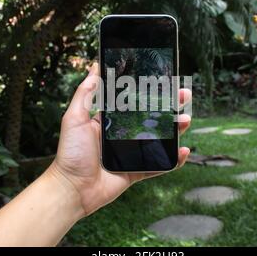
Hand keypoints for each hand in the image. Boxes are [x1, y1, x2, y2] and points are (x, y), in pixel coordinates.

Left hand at [49, 63, 191, 215]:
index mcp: (110, 122)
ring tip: (186, 120)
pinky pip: (159, 166)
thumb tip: (94, 67)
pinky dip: (173, 160)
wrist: (72, 188)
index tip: (163, 81)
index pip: (134, 103)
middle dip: (170, 107)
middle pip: (152, 118)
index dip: (149, 92)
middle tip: (183, 95)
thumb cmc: (70, 152)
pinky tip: (183, 150)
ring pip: (160, 140)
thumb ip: (85, 93)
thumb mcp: (75, 118)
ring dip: (176, 129)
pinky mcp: (136, 171)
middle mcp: (123, 135)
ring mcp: (131, 153)